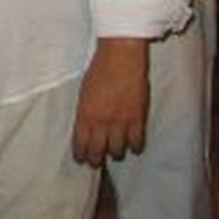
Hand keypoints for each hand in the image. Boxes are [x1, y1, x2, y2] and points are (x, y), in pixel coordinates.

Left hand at [72, 38, 148, 166]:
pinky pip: (136, 142)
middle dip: (95, 160)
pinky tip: (133, 144)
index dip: (81, 155)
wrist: (120, 58)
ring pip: (116, 151)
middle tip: (96, 161)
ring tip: (114, 151)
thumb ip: (85, 113)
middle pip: (97, 152)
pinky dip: (134, 146)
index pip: (80, 145)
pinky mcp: (137, 119)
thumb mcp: (83, 93)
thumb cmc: (99, 70)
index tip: (81, 159)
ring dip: (115, 152)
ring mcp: (120, 123)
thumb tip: (85, 128)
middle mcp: (100, 123)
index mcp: (84, 116)